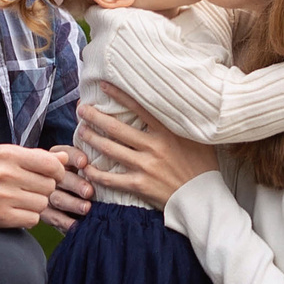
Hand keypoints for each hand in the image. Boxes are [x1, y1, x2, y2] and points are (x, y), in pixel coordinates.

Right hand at [0, 145, 69, 237]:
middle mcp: (4, 173)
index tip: (49, 176)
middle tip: (27, 190)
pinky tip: (12, 212)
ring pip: (42, 204)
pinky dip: (27, 218)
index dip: (57, 172)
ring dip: (35, 205)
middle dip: (43, 189)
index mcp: (6, 154)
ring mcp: (1, 196)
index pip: (52, 164)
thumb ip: (34, 157)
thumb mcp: (0, 157)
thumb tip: (66, 158)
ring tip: (17, 200)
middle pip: (49, 186)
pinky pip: (32, 220)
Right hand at [40, 144, 94, 232]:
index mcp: (60, 159)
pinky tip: (76, 224)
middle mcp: (50, 175)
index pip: (65, 154)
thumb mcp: (89, 169)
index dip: (74, 157)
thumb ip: (93, 162)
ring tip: (86, 208)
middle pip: (61, 177)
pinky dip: (65, 221)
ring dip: (73, 204)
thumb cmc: (85, 181)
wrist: (68, 206)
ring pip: (57, 198)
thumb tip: (104, 161)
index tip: (84, 163)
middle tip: (89, 191)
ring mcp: (45, 195)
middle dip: (76, 184)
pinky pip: (53, 217)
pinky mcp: (44, 212)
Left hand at [75, 87, 219, 207]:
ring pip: (109, 149)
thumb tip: (180, 103)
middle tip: (81, 109)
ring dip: (91, 139)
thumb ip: (184, 122)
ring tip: (80, 131)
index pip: (138, 108)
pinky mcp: (139, 185)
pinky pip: (110, 178)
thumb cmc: (203, 166)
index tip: (103, 86)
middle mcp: (154, 146)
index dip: (118, 95)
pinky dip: (95, 173)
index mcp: (168, 131)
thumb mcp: (198, 137)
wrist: (203, 197)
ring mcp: (145, 166)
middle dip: (94, 117)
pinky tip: (85, 167)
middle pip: (115, 128)